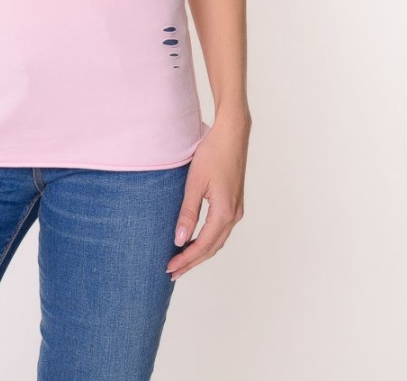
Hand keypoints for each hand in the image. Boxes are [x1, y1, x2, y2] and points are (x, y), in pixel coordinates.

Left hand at [165, 112, 249, 280]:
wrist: (232, 134)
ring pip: (217, 240)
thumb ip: (188, 212)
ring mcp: (236, 209)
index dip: (186, 259)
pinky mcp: (234, 202)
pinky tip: (196, 240)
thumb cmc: (212, 154)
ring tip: (182, 261)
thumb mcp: (195, 183)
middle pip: (212, 248)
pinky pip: (220, 230)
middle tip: (172, 272)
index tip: (169, 268)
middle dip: (192, 261)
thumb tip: (180, 240)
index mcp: (224, 212)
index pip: (203, 245)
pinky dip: (207, 240)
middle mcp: (234, 215)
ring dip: (200, 252)